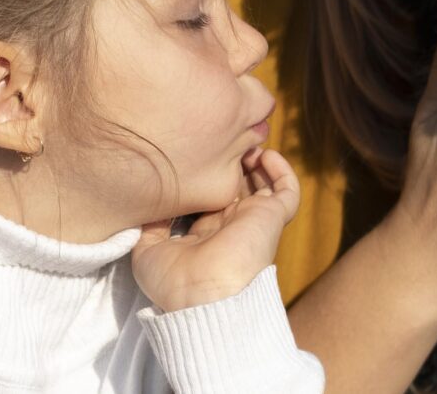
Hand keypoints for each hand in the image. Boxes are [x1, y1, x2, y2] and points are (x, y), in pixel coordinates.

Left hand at [131, 148, 299, 311]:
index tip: (193, 156)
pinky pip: (288, 190)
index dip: (207, 178)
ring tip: (244, 144)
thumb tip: (153, 203)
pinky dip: (281, 170)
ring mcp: (253, 219)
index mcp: (205, 233)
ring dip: (256, 162)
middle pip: (237, 186)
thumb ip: (151, 224)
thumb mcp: (148, 251)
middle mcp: (231, 224)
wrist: (204, 294)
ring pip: (263, 185)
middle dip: (231, 164)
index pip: (211, 199)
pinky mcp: (272, 216)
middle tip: (222, 143)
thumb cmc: (175, 282)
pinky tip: (265, 155)